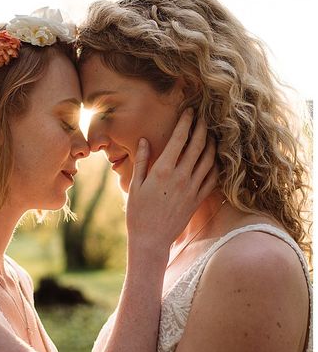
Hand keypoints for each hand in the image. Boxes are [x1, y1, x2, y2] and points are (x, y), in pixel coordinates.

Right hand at [126, 109, 216, 256]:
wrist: (151, 239)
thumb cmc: (138, 213)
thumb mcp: (135, 185)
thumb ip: (142, 161)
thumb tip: (145, 140)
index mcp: (163, 170)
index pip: (179, 139)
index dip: (186, 122)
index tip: (190, 111)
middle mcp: (181, 176)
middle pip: (198, 145)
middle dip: (203, 127)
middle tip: (205, 117)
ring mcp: (192, 188)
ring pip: (209, 159)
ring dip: (212, 143)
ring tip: (211, 134)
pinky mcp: (198, 199)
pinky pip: (213, 178)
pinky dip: (216, 165)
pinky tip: (215, 158)